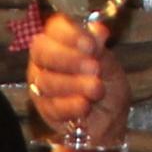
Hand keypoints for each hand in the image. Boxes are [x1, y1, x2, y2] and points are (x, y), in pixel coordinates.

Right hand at [27, 12, 132, 151]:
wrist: (109, 123)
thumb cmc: (108, 90)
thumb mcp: (111, 67)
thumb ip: (101, 50)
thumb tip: (98, 31)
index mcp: (62, 41)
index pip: (55, 27)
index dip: (70, 34)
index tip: (90, 45)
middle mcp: (45, 59)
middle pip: (42, 51)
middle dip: (68, 59)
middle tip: (94, 68)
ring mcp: (41, 84)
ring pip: (45, 80)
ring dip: (74, 84)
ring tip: (97, 89)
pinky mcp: (43, 108)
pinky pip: (51, 105)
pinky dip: (71, 105)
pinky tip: (85, 106)